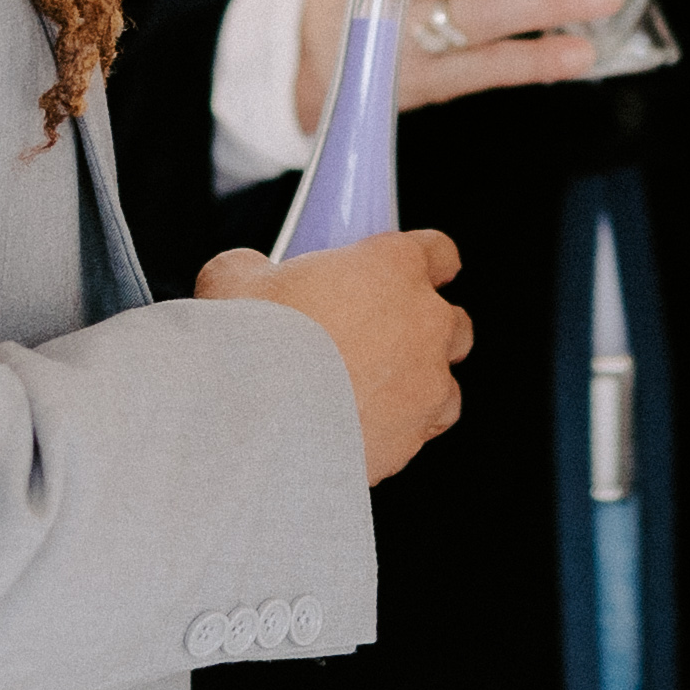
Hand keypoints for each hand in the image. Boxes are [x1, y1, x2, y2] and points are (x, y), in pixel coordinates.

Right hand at [199, 230, 469, 483]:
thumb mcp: (235, 280)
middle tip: (382, 338)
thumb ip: (254, 269)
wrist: (251, 420)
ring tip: (374, 395)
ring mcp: (426, 384)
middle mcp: (424, 323)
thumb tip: (247, 274)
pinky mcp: (412, 438)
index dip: (427, 261)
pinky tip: (359, 433)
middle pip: (454, 322)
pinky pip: (418, 432)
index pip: (438, 251)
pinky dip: (397, 432)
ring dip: (420, 386)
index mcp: (393, 268)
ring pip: (446, 385)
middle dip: (426, 330)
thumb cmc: (252, 340)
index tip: (414, 270)